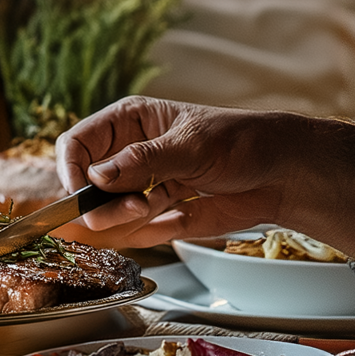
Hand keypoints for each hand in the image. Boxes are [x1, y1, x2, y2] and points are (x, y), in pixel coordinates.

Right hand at [54, 97, 354, 265]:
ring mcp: (143, 188)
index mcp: (129, 122)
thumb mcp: (192, 146)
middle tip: (137, 206)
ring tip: (169, 205)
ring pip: (109, 214)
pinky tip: (182, 216)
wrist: (283, 176)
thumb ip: (143, 161)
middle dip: (107, 202)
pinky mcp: (160, 216)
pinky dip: (154, 231)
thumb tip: (98, 176)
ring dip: (133, 218)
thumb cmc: (243, 142)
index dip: (71, 169)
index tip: (78, 193)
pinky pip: (137, 233)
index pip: (78, 144)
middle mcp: (129, 155)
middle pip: (87, 185)